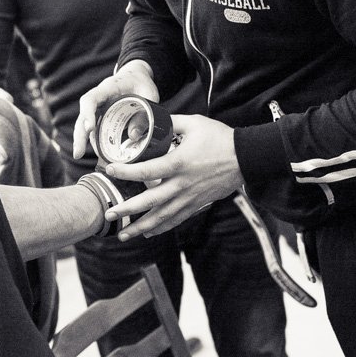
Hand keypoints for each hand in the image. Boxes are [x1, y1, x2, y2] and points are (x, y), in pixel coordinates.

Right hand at [72, 59, 158, 159]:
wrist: (136, 76)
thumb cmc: (141, 83)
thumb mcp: (148, 94)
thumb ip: (143, 114)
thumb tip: (133, 136)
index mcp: (108, 88)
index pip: (91, 99)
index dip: (88, 113)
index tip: (89, 128)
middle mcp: (99, 98)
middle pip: (83, 115)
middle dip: (79, 135)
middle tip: (77, 153)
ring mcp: (98, 107)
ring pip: (85, 124)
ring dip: (82, 140)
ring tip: (79, 155)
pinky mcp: (101, 115)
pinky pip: (94, 128)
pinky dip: (94, 140)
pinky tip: (97, 152)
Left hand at [102, 114, 243, 238]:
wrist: (246, 157)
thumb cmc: (220, 138)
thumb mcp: (194, 123)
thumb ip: (170, 122)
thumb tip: (149, 121)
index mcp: (178, 163)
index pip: (146, 171)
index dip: (125, 172)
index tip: (110, 170)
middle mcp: (181, 184)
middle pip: (149, 201)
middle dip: (127, 209)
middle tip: (109, 213)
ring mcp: (190, 197)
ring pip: (161, 216)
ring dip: (140, 227)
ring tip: (123, 234)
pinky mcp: (197, 204)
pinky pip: (176, 219)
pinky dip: (161, 227)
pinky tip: (148, 232)